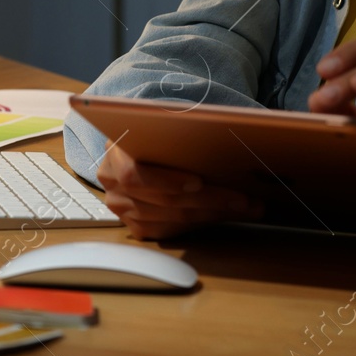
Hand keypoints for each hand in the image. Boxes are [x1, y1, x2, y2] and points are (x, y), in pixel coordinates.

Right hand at [97, 142, 259, 239]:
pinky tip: (222, 214)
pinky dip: (200, 223)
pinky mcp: (135, 225)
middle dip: (209, 200)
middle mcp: (111, 180)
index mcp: (114, 150)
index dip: (168, 181)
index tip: (199, 182)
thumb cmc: (158, 134)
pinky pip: (170, 231)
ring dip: (212, 214)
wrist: (142, 145)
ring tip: (244, 207)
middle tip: (244, 199)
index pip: (134, 174)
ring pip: (170, 218)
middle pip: (162, 200)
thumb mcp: (164, 124)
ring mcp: (120, 206)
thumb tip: (225, 138)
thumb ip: (179, 131)